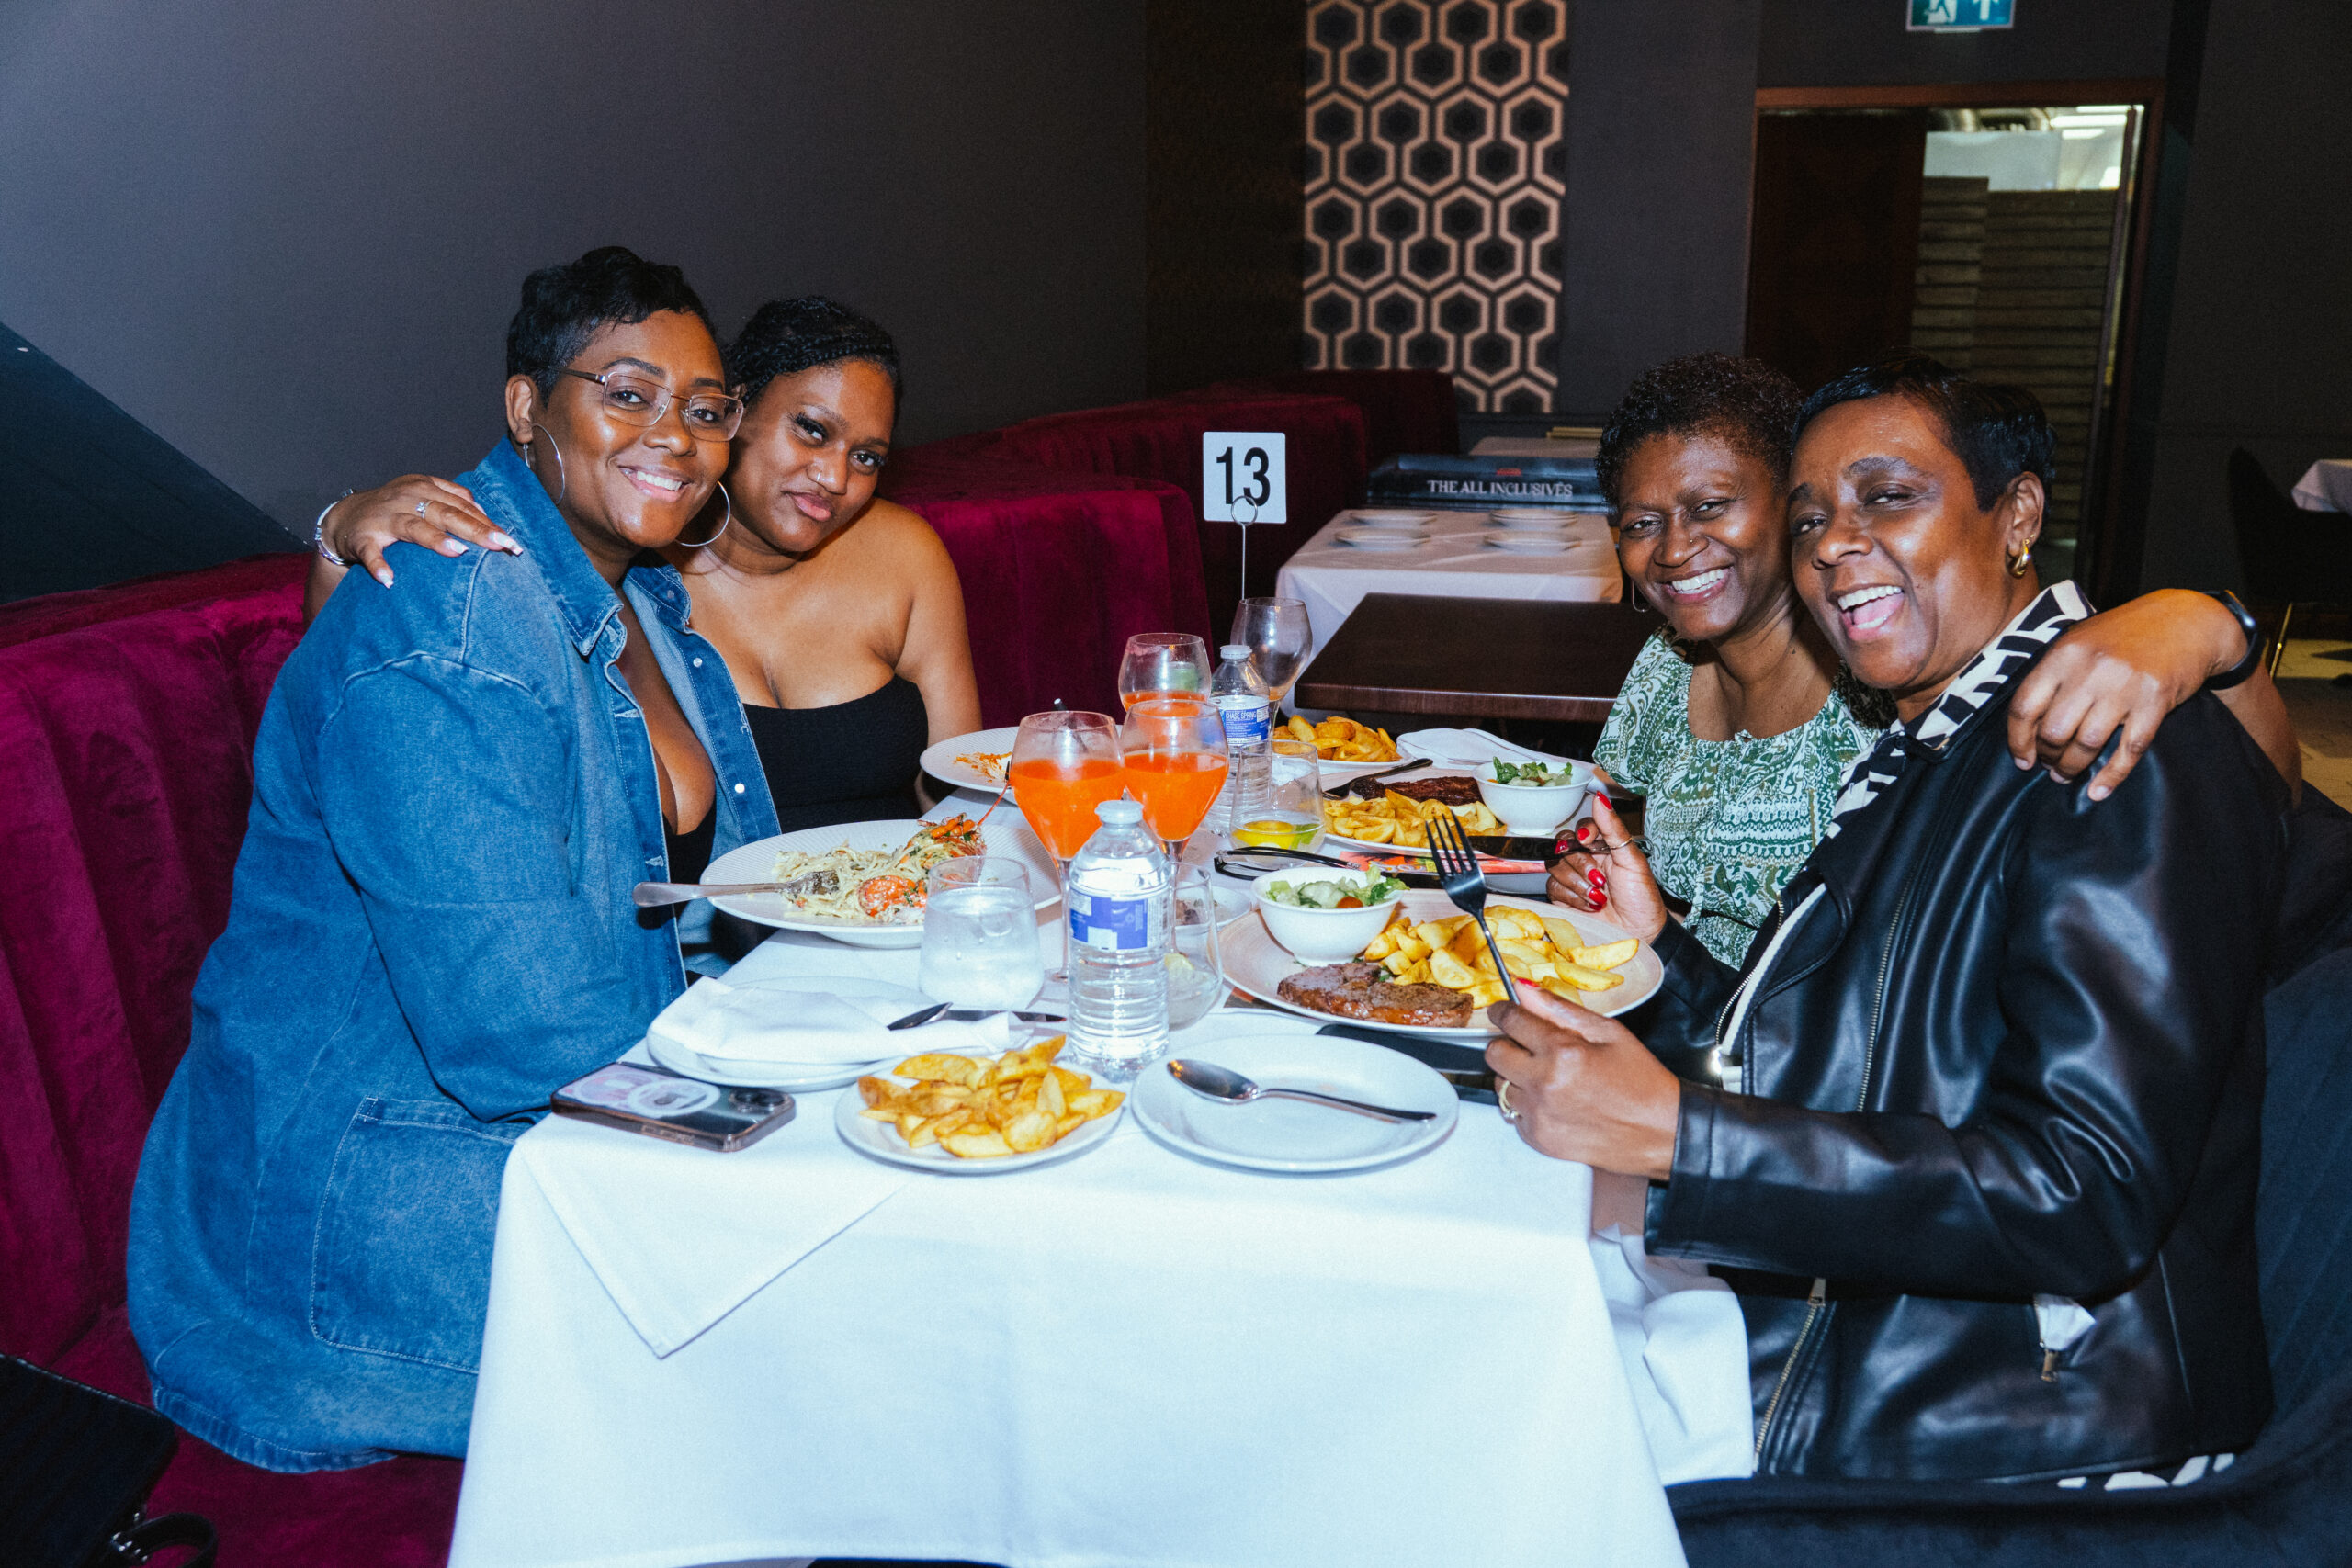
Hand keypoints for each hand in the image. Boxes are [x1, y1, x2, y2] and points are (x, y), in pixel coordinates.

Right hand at [324, 476, 515, 587]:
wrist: (343, 517)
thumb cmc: (394, 508)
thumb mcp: (422, 495)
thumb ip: (453, 499)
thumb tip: (485, 513)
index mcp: (424, 487)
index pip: (462, 504)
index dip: (487, 522)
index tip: (510, 541)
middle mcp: (406, 499)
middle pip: (446, 513)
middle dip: (475, 529)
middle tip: (501, 545)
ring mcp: (384, 518)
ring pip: (412, 527)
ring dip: (434, 540)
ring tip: (457, 552)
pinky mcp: (362, 538)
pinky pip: (371, 552)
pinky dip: (378, 565)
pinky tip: (389, 579)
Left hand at [1486, 985, 1680, 1179]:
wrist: (1661, 1133)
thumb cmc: (1642, 1082)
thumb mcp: (1609, 1033)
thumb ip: (1561, 1009)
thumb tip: (1525, 989)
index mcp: (1563, 1053)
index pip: (1511, 1021)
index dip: (1504, 1012)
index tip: (1504, 1011)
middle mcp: (1544, 1085)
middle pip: (1495, 1053)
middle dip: (1508, 1044)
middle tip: (1530, 1047)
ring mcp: (1539, 1115)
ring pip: (1500, 1085)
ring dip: (1517, 1077)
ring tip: (1549, 1078)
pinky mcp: (1539, 1139)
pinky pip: (1513, 1113)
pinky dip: (1527, 1105)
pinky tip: (1554, 1101)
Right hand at [1546, 794, 1665, 939]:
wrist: (1638, 933)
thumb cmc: (1642, 898)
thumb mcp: (1632, 860)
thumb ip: (1613, 828)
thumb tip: (1600, 798)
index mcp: (1604, 847)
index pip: (1582, 828)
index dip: (1582, 833)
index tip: (1589, 841)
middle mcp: (1586, 859)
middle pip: (1563, 845)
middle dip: (1581, 864)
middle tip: (1600, 879)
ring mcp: (1573, 878)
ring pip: (1555, 866)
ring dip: (1578, 882)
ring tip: (1599, 896)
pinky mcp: (1563, 898)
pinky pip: (1552, 887)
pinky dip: (1571, 897)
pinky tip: (1589, 905)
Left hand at [2007, 589, 2243, 800]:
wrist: (2185, 621)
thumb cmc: (2124, 634)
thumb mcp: (2080, 640)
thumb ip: (2054, 674)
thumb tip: (2028, 722)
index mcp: (2064, 653)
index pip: (2025, 706)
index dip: (2018, 740)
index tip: (2022, 758)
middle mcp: (2091, 669)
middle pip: (2054, 730)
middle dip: (2047, 755)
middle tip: (2048, 765)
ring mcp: (2124, 685)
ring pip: (2087, 743)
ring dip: (2072, 767)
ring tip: (2066, 775)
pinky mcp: (2155, 700)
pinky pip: (2129, 749)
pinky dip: (2111, 776)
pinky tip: (2099, 791)